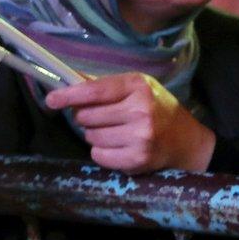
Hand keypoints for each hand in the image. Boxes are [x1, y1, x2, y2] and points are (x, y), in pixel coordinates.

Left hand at [44, 73, 214, 173]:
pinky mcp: (137, 159)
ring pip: (91, 137)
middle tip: (102, 118)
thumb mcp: (138, 88)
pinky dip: (102, 152)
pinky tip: (118, 146)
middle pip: (87, 116)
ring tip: (115, 132)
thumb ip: (105, 85)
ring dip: (95, 135)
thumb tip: (70, 80)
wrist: (187, 140)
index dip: (69, 95)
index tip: (51, 99)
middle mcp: (140, 110)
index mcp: (138, 87)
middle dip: (86, 117)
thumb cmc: (157, 109)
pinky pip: (99, 155)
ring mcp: (139, 136)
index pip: (95, 90)